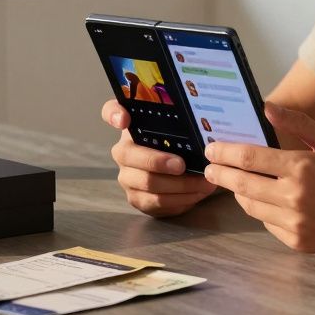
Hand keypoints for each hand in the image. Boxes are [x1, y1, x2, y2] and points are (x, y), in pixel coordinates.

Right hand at [101, 99, 217, 216]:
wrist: (180, 172)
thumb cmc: (180, 143)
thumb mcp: (180, 128)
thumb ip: (182, 118)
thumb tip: (202, 119)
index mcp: (131, 127)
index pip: (111, 112)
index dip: (114, 115)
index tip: (124, 119)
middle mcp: (122, 151)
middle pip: (130, 156)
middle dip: (157, 161)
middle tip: (182, 164)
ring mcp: (127, 177)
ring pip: (148, 183)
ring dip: (179, 184)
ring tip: (204, 182)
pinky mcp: (137, 199)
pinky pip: (157, 202)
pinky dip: (180, 199)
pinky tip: (197, 194)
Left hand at [203, 103, 314, 254]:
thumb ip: (298, 123)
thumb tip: (266, 106)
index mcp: (302, 167)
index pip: (248, 158)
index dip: (224, 153)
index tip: (211, 149)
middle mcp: (294, 196)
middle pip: (241, 184)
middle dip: (219, 174)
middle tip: (209, 168)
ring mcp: (296, 223)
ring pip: (251, 207)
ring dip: (240, 193)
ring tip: (236, 183)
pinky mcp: (299, 242)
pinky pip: (268, 225)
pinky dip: (263, 212)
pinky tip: (267, 202)